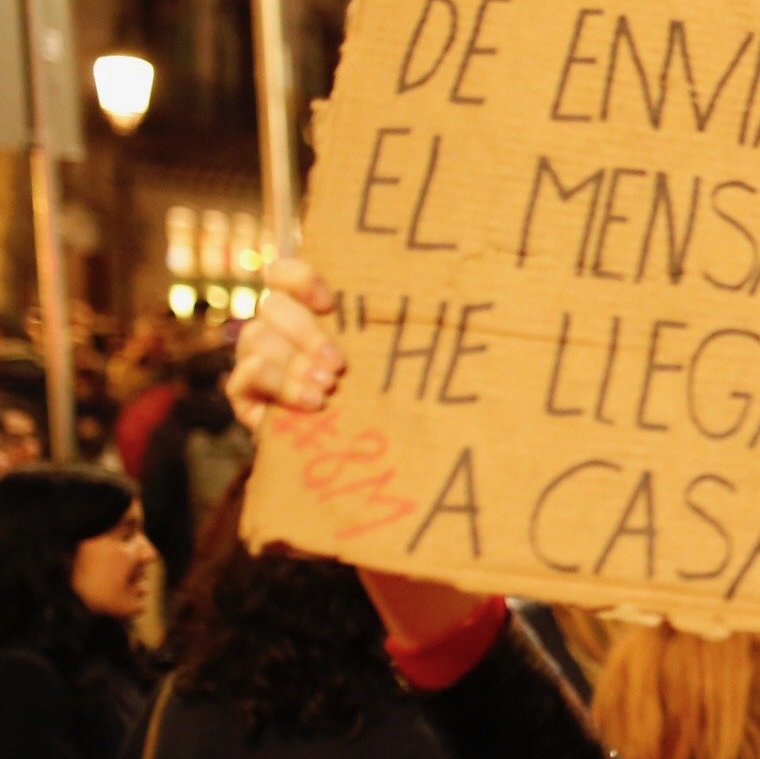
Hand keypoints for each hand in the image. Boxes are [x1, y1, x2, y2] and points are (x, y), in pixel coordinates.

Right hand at [222, 256, 486, 645]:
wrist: (387, 485)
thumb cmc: (422, 418)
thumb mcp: (431, 377)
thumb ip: (443, 340)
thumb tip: (516, 308)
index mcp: (326, 315)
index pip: (292, 272)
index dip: (303, 276)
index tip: (333, 299)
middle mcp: (290, 332)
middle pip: (273, 305)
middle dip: (304, 331)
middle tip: (341, 365)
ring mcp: (266, 366)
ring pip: (256, 339)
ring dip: (291, 361)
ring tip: (329, 387)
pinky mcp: (252, 404)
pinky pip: (243, 382)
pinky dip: (274, 388)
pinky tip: (311, 405)